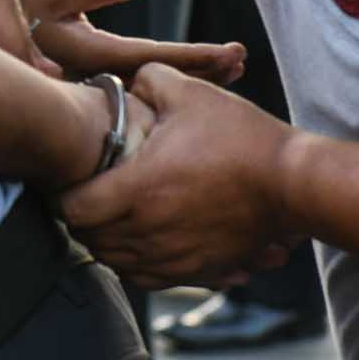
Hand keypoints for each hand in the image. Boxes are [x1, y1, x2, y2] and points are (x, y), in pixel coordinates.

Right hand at [26, 0, 247, 85]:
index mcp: (82, 56)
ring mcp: (86, 100)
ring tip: (230, 69)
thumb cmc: (10, 10)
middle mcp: (87, 85)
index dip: (193, 57)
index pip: (150, 60)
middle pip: (157, 84)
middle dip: (201, 74)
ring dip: (189, 79)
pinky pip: (133, 98)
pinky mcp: (83, 103)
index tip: (232, 53)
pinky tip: (190, 79)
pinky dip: (165, 87)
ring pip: (149, 95)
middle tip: (241, 61)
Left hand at [58, 66, 298, 289]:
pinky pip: (148, 278)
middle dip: (83, 219)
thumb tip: (125, 82)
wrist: (293, 184)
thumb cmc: (242, 139)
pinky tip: (144, 238)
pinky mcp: (195, 271)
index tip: (74, 179)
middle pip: (89, 239)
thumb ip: (148, 80)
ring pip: (115, 262)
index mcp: (137, 190)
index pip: (72, 209)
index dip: (65, 194)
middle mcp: (148, 232)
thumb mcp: (191, 93)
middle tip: (90, 195)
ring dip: (108, 241)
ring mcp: (172, 257)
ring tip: (114, 217)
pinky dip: (137, 262)